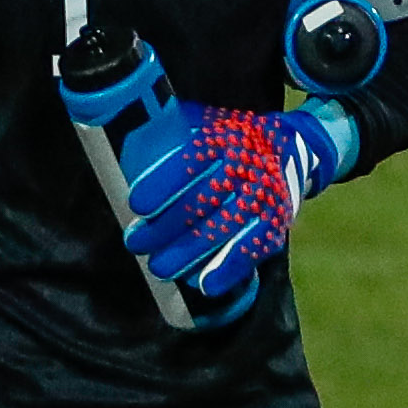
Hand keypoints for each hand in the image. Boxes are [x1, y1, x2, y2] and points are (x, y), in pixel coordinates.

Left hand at [116, 100, 360, 301]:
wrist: (293, 146)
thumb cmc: (230, 137)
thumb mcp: (205, 122)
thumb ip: (168, 128)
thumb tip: (114, 133)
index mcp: (226, 138)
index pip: (191, 161)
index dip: (163, 184)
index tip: (137, 204)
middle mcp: (249, 166)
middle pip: (202, 202)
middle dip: (164, 228)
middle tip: (135, 242)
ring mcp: (264, 196)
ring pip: (223, 229)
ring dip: (188, 253)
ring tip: (158, 267)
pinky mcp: (277, 221)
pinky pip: (253, 249)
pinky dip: (229, 269)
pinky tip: (205, 284)